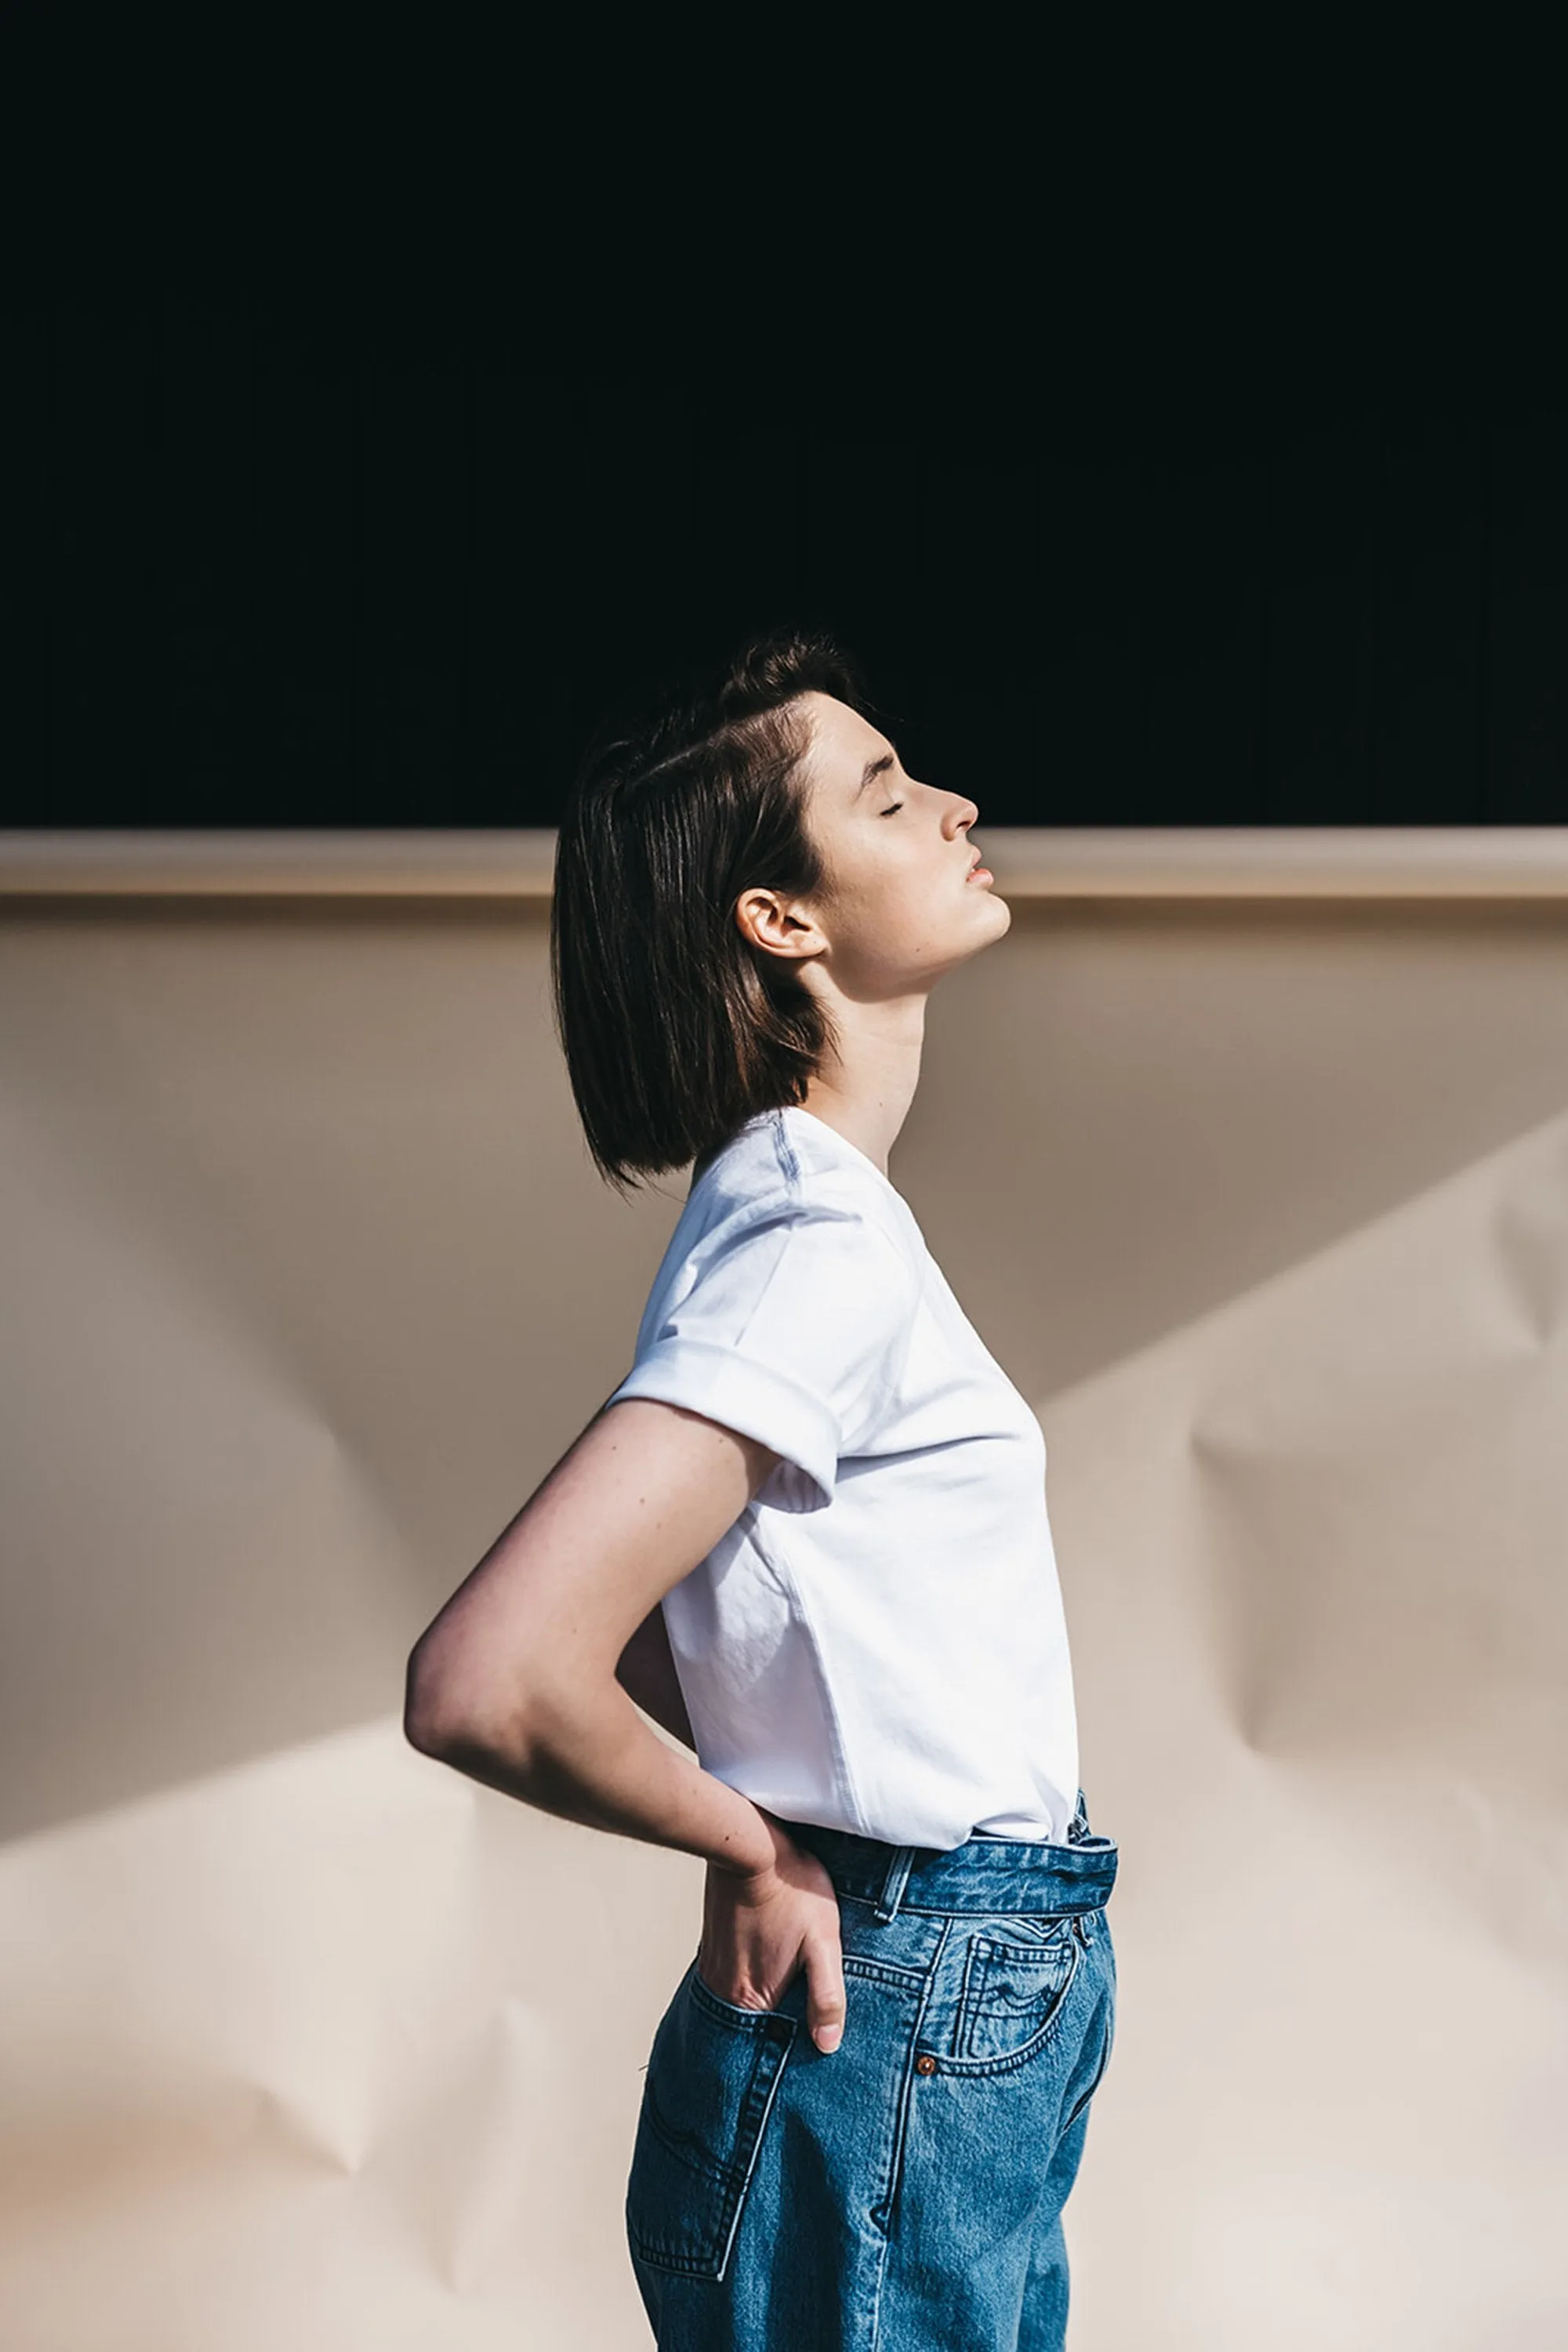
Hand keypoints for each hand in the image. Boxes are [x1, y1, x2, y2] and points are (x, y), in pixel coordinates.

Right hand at [700, 1812, 847, 2053]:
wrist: (751, 1844)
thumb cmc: (792, 1888)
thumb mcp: (824, 1940)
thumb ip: (826, 1995)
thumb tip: (828, 2044)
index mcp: (753, 1998)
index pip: (774, 2043)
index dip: (796, 2041)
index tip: (814, 2039)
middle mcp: (725, 1991)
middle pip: (755, 2026)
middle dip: (779, 2024)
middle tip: (802, 2008)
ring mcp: (713, 1967)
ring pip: (742, 2001)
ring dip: (765, 1999)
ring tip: (787, 1984)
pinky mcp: (711, 1946)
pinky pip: (731, 1977)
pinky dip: (751, 1978)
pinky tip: (769, 1960)